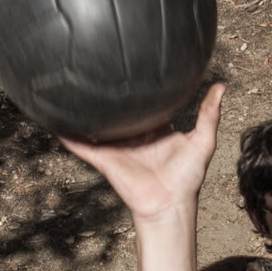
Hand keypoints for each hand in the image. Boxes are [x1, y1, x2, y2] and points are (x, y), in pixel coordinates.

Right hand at [59, 85, 224, 223]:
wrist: (170, 203)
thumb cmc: (188, 177)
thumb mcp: (203, 140)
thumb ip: (209, 114)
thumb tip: (222, 86)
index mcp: (153, 129)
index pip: (143, 104)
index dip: (137, 89)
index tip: (129, 67)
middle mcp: (132, 136)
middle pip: (115, 113)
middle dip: (104, 96)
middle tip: (92, 69)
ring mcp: (115, 147)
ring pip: (94, 125)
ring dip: (79, 112)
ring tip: (63, 88)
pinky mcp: (103, 159)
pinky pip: (80, 144)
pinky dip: (66, 133)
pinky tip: (49, 118)